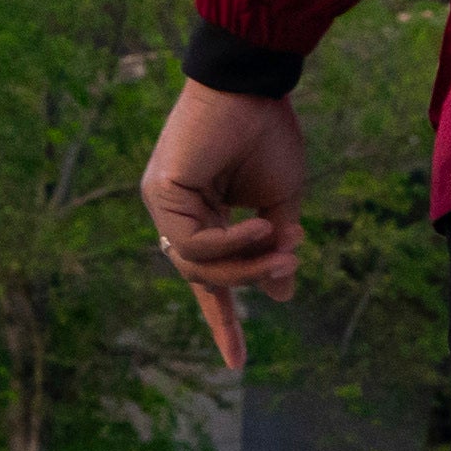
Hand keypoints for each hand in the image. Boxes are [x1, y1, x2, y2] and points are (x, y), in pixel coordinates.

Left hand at [143, 81, 308, 370]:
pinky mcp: (160, 192)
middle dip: (249, 280)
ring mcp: (163, 203)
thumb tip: (281, 294)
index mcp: (201, 216)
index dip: (222, 320)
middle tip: (290, 265)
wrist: (255, 86)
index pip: (207, 278)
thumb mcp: (279, 203)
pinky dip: (232, 243)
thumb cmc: (266, 134)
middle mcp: (175, 213)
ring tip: (283, 246)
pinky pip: (195, 243)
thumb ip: (274, 249)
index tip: (236, 364)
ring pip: (197, 265)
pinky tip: (261, 226)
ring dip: (245, 264)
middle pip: (205, 276)